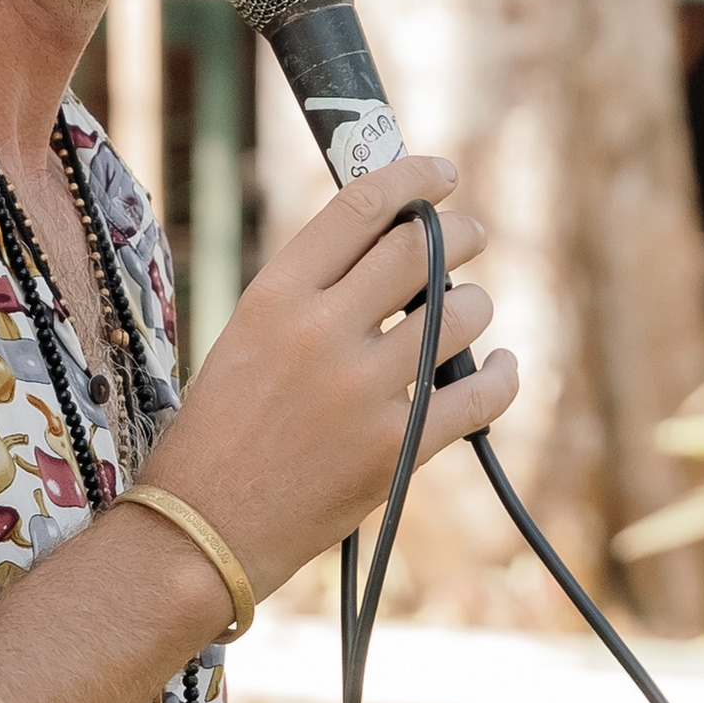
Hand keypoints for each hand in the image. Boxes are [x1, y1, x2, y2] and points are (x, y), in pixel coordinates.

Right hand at [138, 155, 516, 600]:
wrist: (201, 529)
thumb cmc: (218, 434)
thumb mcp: (246, 339)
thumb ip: (312, 293)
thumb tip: (392, 246)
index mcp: (275, 297)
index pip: (360, 207)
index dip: (412, 178)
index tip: (442, 174)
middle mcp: (321, 332)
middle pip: (420, 250)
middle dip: (458, 235)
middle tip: (469, 236)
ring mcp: (362, 391)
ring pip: (460, 315)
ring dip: (474, 308)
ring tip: (467, 316)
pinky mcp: (396, 448)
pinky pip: (480, 393)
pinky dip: (502, 375)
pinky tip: (501, 367)